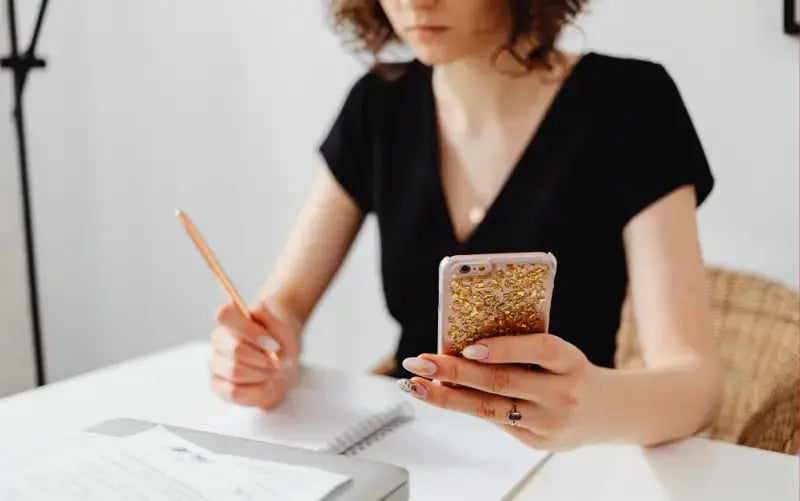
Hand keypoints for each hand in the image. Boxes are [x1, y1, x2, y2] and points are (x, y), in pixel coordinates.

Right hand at [209, 300, 300, 409]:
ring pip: (235, 371)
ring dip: (261, 374)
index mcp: (231, 318)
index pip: (223, 314)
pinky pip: (234, 391)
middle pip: (236, 349)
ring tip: (273, 372)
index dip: (250, 330)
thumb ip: (273, 319)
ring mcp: (215, 362)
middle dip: (264, 359)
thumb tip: (260, 307)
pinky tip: (265, 384)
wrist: (282, 361)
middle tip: (279, 363)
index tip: (274, 344)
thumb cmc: (280, 341)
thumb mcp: (284, 328)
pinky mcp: (217, 385)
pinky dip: (256, 390)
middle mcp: (218, 339)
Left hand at [397, 334, 601, 450]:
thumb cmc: (572, 372)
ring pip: (489, 409)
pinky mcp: (536, 442)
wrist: (609, 411)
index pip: (538, 349)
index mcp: (571, 362)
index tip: (468, 347)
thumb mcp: (560, 354)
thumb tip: (463, 345)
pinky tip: (441, 396)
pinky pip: (495, 421)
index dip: (503, 348)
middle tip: (421, 362)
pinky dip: (465, 406)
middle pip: (502, 383)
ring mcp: (550, 423)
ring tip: (416, 385)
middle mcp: (563, 394)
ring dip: (447, 396)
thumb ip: (523, 349)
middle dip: (454, 372)